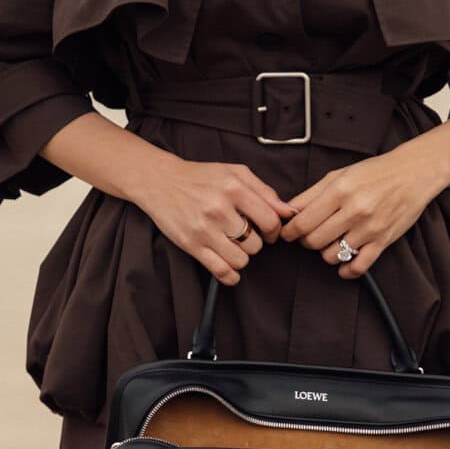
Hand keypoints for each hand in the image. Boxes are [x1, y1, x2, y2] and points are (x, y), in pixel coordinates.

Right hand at [132, 154, 293, 284]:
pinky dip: (230, 275)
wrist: (160, 181)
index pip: (270, 221)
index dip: (274, 231)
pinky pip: (220, 271)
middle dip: (255, 243)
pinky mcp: (191, 245)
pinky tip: (230, 267)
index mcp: (234, 188)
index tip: (269, 232)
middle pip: (256, 244)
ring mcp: (204, 229)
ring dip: (242, 257)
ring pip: (241, 260)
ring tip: (234, 246)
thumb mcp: (235, 173)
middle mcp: (219, 209)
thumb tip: (289, 212)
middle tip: (245, 236)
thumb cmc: (200, 176)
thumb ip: (265, 191)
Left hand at [278, 139, 447, 277]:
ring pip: (332, 256)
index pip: (303, 222)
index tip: (288, 233)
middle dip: (306, 241)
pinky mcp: (383, 241)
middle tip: (310, 235)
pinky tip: (343, 263)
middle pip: (314, 241)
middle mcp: (354, 210)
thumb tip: (288, 212)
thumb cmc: (375, 172)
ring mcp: (369, 228)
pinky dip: (346, 270)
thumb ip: (311, 194)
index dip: (290, 231)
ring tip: (330, 241)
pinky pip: (358, 267)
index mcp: (340, 190)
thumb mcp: (338, 174)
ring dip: (325, 253)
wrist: (413, 174)